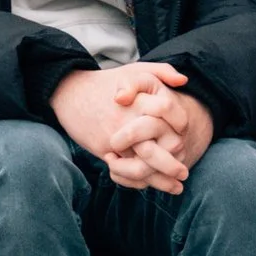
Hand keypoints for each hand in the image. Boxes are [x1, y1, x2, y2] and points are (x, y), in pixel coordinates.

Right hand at [51, 62, 214, 192]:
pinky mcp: (105, 150)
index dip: (182, 126)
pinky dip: (139, 181)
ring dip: (162, 180)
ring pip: (145, 166)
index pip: (172, 115)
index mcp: (142, 98)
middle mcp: (131, 119)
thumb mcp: (135, 70)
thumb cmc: (107, 83)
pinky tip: (150, 183)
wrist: (71, 93)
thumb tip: (184, 81)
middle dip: (174, 164)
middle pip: (161, 148)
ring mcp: (117, 137)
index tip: (184, 132)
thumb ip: (162, 71)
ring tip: (175, 186)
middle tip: (184, 172)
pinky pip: (126, 171)